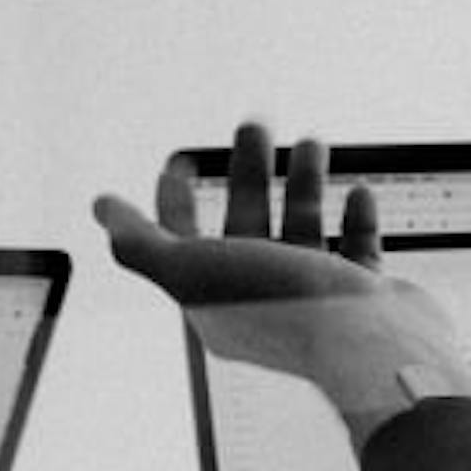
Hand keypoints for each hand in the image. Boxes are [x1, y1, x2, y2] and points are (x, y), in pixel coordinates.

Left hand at [94, 121, 470, 448]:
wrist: (369, 346)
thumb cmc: (281, 307)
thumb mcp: (191, 270)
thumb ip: (141, 243)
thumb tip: (101, 208)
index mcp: (218, 301)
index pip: (184, 245)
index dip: (174, 202)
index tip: (179, 160)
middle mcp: (265, 301)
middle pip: (246, 225)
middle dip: (247, 173)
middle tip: (255, 125)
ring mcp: (318, 301)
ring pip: (303, 231)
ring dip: (304, 185)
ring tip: (312, 141)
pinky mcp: (365, 299)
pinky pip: (357, 252)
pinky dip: (356, 219)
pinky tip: (357, 192)